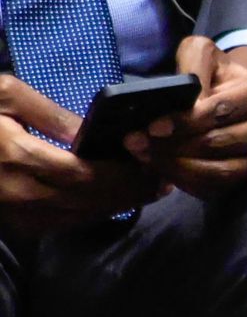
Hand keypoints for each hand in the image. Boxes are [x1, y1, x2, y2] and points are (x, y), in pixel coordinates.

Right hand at [0, 76, 159, 233]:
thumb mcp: (5, 94)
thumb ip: (51, 114)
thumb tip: (91, 131)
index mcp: (20, 157)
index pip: (87, 175)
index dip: (125, 175)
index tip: (153, 165)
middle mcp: (19, 192)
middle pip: (90, 200)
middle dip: (130, 192)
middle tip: (161, 182)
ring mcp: (14, 212)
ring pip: (78, 216)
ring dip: (116, 206)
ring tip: (146, 191)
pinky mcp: (12, 222)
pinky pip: (60, 223)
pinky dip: (89, 213)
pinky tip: (109, 201)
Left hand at [126, 38, 246, 198]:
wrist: (234, 93)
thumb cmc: (214, 72)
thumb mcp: (201, 54)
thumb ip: (191, 66)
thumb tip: (183, 97)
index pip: (220, 111)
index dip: (185, 122)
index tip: (153, 127)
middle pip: (217, 144)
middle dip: (172, 147)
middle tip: (135, 144)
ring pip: (219, 171)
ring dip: (177, 168)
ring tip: (145, 158)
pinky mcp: (245, 174)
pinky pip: (217, 186)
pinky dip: (187, 182)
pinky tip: (163, 172)